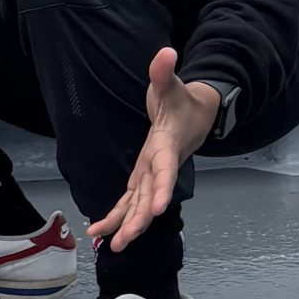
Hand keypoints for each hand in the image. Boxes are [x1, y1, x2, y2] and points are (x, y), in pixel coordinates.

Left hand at [88, 47, 220, 251]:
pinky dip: (118, 217)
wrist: (196, 115)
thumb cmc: (180, 101)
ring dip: (127, 225)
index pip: (164, 170)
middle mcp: (159, 165)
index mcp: (166, 146)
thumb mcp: (171, 85)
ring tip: (114, 247)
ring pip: (139, 204)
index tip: (158, 209)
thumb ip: (164, 72)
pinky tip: (103, 234)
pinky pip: (130, 201)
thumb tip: (166, 51)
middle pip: (149, 195)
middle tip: (127, 239)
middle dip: (139, 219)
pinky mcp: (143, 177)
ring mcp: (151, 174)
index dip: (161, 189)